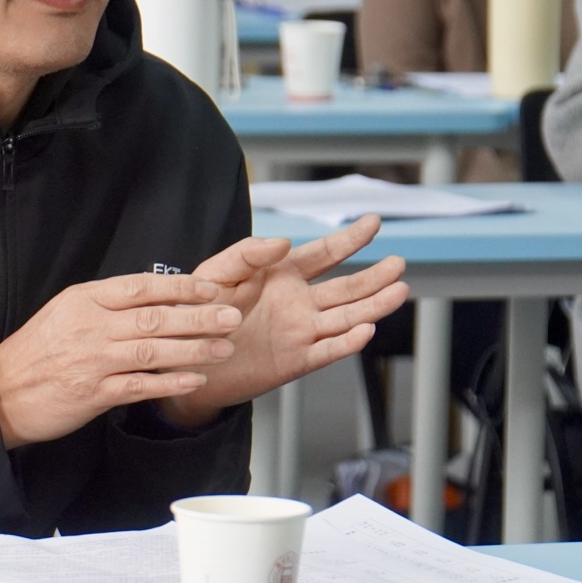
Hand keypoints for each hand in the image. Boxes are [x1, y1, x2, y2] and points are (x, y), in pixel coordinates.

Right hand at [0, 273, 242, 448]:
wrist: (0, 392)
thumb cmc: (35, 353)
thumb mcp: (64, 313)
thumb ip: (105, 306)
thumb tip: (153, 298)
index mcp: (83, 300)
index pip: (141, 286)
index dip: (181, 287)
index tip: (212, 288)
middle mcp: (89, 327)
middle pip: (154, 317)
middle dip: (199, 316)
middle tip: (232, 316)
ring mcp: (92, 361)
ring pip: (153, 351)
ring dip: (194, 349)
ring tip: (224, 348)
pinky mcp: (93, 394)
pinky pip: (140, 386)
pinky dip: (171, 383)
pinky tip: (195, 381)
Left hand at [157, 216, 408, 426]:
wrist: (183, 355)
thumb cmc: (196, 311)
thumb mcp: (216, 272)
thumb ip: (246, 253)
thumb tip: (283, 240)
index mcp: (280, 275)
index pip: (323, 254)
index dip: (349, 239)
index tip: (372, 222)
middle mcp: (297, 302)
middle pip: (346, 287)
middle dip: (373, 275)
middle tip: (398, 262)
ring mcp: (300, 331)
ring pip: (346, 317)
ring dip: (373, 305)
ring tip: (398, 290)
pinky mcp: (296, 359)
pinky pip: (328, 350)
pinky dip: (348, 342)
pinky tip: (366, 329)